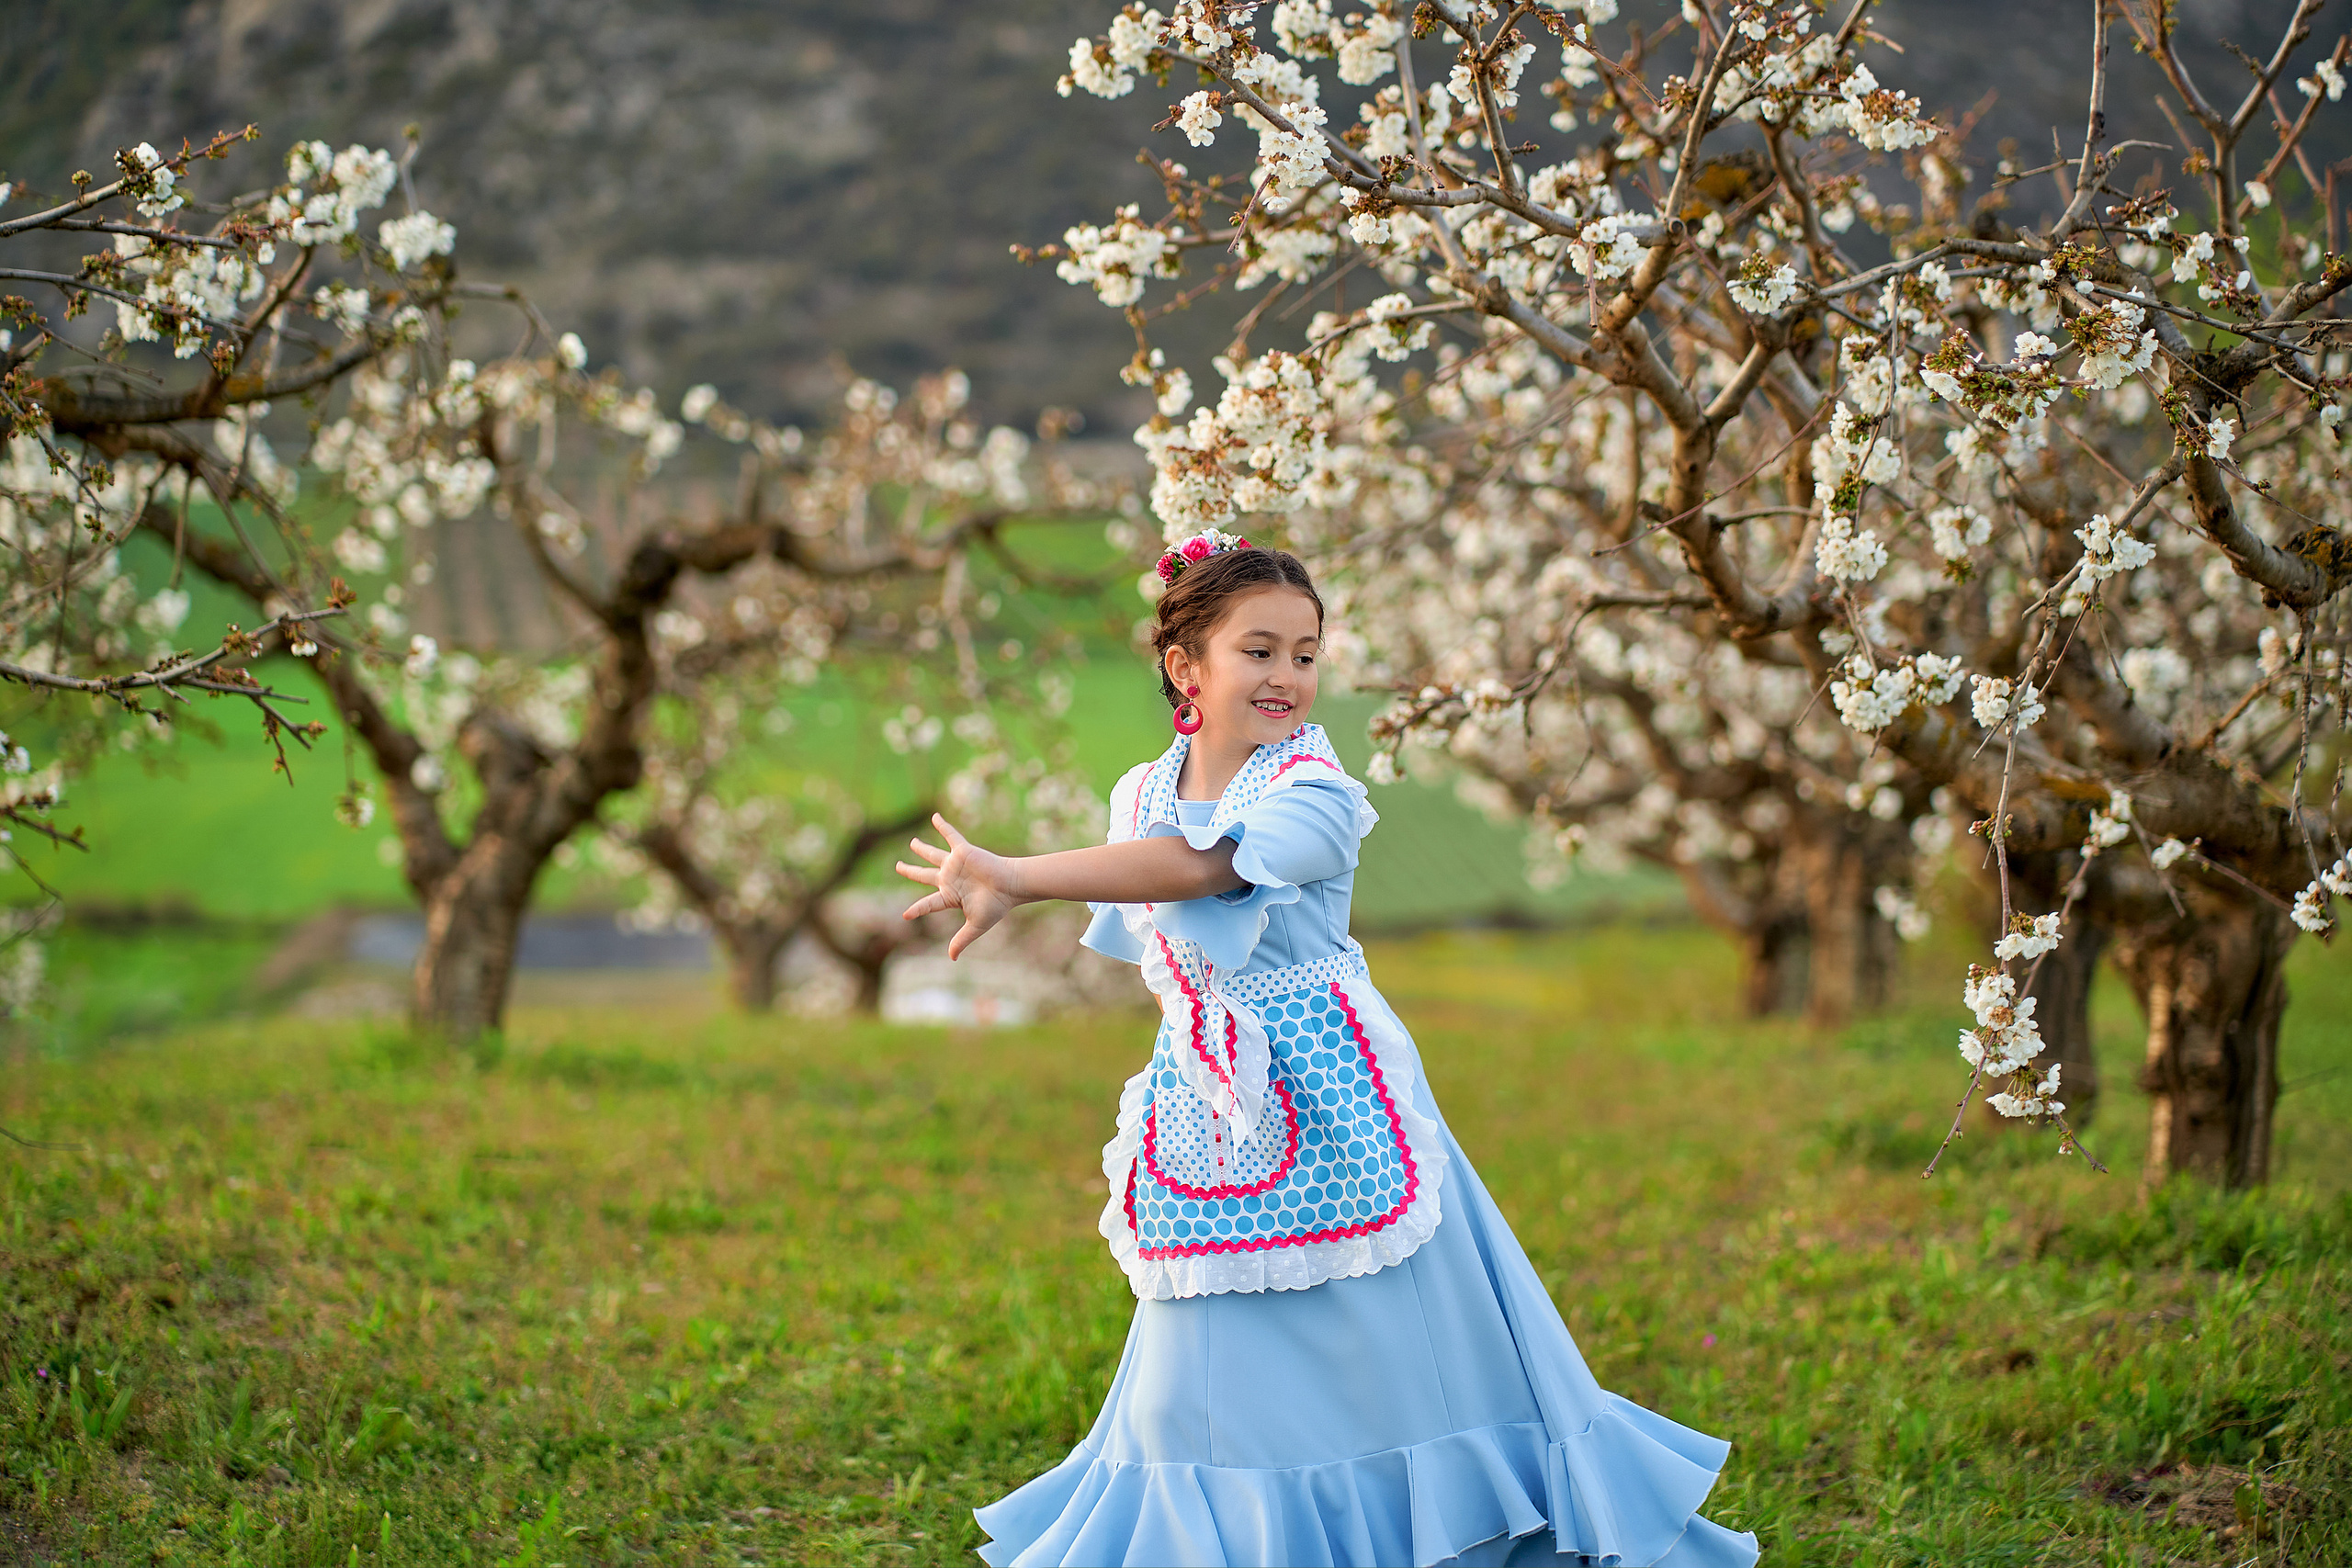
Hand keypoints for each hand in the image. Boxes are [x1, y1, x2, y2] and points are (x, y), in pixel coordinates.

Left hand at [894, 812, 1022, 960]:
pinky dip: (943, 826)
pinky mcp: (963, 851)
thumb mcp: (976, 926)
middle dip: (910, 871)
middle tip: (898, 867)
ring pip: (932, 855)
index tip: (905, 915)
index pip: (928, 903)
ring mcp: (955, 864)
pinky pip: (950, 836)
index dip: (916, 909)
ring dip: (921, 849)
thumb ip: (962, 940)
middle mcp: (950, 879)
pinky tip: (934, 817)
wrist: (1011, 886)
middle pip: (924, 874)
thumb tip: (952, 958)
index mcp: (950, 896)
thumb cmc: (996, 906)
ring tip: (912, 843)